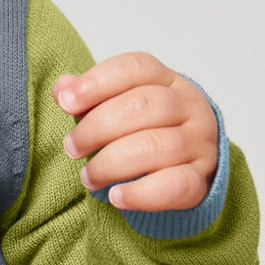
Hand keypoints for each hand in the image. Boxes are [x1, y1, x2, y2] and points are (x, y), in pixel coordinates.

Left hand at [55, 53, 219, 212]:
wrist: (192, 166)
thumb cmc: (148, 131)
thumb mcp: (121, 106)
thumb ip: (91, 97)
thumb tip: (63, 88)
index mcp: (168, 80)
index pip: (135, 68)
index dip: (97, 82)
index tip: (65, 102)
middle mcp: (190, 107)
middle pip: (143, 105)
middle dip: (97, 127)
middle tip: (72, 147)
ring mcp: (200, 143)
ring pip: (156, 146)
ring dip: (111, 163)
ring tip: (88, 177)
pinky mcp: (201, 180)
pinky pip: (175, 186)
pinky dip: (141, 193)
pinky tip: (116, 196)